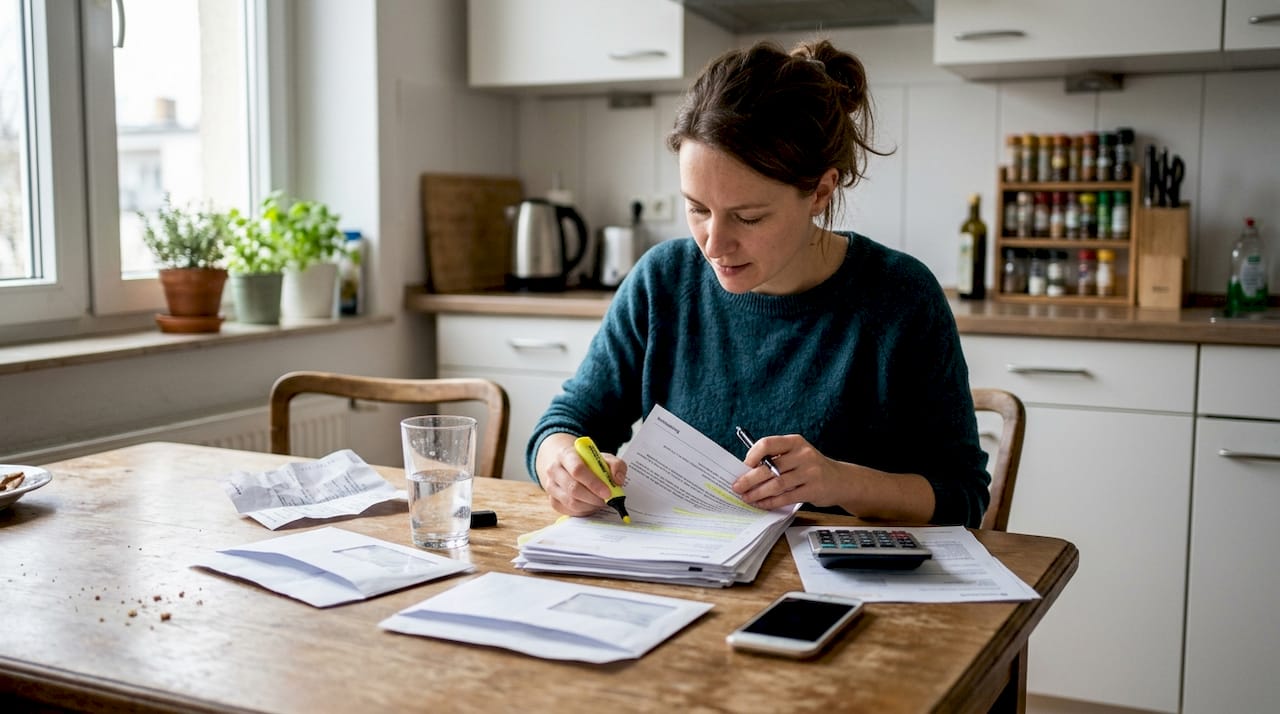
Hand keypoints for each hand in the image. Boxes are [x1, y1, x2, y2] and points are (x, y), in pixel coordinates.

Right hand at [538, 433, 628, 516]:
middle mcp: (554, 469)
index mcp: (566, 454)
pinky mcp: (552, 499)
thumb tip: (617, 480)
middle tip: (607, 500)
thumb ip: (616, 465)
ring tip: (600, 502)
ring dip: (590, 506)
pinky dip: (583, 511)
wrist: (567, 464)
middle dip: (594, 498)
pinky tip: (591, 505)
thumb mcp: (603, 457)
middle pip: (573, 488)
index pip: (578, 470)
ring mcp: (551, 486)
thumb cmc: (587, 461)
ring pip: (571, 502)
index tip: (608, 492)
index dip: (594, 483)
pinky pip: (568, 510)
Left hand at [731, 433, 845, 509]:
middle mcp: (803, 455)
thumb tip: (747, 470)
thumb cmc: (812, 467)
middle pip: (769, 467)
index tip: (743, 466)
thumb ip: (777, 458)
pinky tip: (762, 504)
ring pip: (776, 484)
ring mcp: (810, 472)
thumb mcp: (797, 454)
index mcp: (795, 442)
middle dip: (749, 479)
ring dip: (758, 493)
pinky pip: (786, 497)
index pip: (767, 444)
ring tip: (747, 497)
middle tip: (737, 486)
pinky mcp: (813, 490)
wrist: (841, 480)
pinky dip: (771, 502)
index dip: (752, 455)